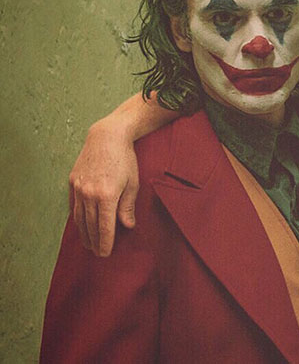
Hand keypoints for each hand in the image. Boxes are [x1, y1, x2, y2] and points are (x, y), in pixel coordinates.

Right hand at [69, 117, 138, 255]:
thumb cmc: (125, 159)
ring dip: (84, 233)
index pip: (104, 227)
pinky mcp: (72, 181)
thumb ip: (128, 207)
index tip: (105, 254)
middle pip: (90, 225)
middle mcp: (89, 194)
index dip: (105, 243)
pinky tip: (81, 225)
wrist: (107, 137)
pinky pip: (74, 205)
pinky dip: (77, 218)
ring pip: (79, 217)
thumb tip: (127, 226)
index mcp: (106, 196)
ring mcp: (78, 188)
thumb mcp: (133, 183)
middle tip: (97, 253)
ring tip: (88, 244)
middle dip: (94, 242)